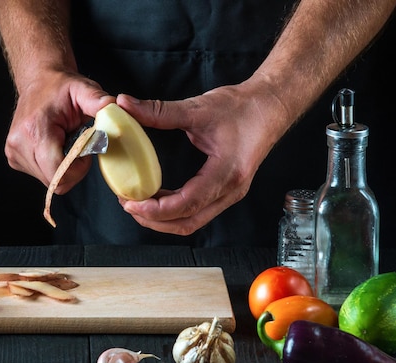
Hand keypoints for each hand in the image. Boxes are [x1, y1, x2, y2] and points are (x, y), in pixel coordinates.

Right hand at [4, 70, 114, 193]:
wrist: (39, 80)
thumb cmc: (61, 87)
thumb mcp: (84, 89)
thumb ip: (99, 101)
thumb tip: (115, 109)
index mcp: (35, 130)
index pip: (59, 172)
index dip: (78, 169)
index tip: (86, 152)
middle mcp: (19, 144)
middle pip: (55, 180)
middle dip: (73, 168)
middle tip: (78, 144)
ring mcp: (14, 152)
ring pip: (49, 181)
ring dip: (63, 167)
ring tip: (65, 142)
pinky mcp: (14, 157)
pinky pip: (41, 175)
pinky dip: (53, 165)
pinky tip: (55, 146)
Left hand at [115, 79, 290, 234]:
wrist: (270, 107)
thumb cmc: (242, 108)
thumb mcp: (198, 107)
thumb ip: (160, 110)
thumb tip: (126, 105)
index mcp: (226, 172)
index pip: (186, 204)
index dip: (155, 210)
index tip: (131, 202)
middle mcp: (230, 190)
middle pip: (187, 223)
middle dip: (154, 221)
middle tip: (128, 204)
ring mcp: (229, 194)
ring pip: (192, 222)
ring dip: (163, 219)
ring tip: (138, 203)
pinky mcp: (226, 191)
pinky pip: (197, 212)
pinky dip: (174, 211)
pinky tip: (156, 197)